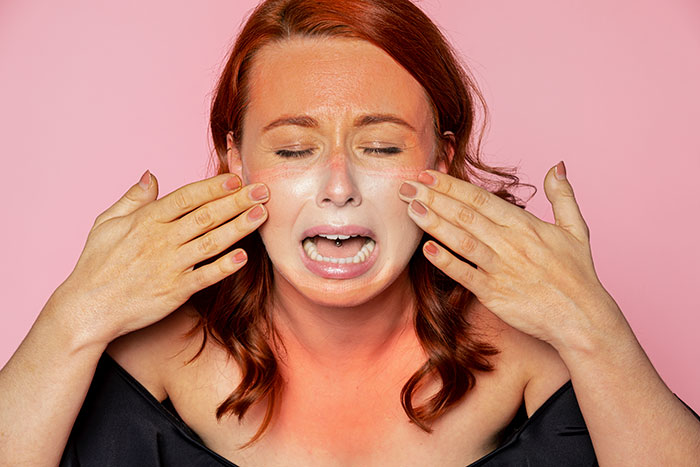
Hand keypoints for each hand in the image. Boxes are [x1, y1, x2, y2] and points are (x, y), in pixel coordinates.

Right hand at [51, 171, 268, 345]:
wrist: (88, 308)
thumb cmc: (97, 265)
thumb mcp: (106, 223)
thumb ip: (133, 199)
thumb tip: (150, 175)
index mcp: (147, 220)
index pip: (187, 197)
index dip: (214, 186)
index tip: (237, 178)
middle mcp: (161, 239)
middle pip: (206, 215)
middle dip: (237, 201)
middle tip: (263, 191)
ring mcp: (169, 265)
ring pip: (211, 242)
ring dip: (239, 227)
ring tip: (261, 215)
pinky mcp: (175, 291)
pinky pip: (205, 276)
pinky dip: (224, 266)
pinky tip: (243, 256)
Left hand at [398, 162, 619, 347]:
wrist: (582, 319)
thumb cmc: (578, 275)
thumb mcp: (576, 230)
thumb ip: (562, 195)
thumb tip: (557, 165)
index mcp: (525, 225)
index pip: (481, 199)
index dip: (452, 185)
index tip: (428, 173)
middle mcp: (510, 243)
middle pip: (465, 215)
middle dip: (433, 197)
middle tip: (407, 185)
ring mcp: (501, 268)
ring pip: (462, 240)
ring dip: (434, 223)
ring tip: (411, 208)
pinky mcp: (494, 293)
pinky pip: (465, 274)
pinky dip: (446, 262)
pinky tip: (427, 249)